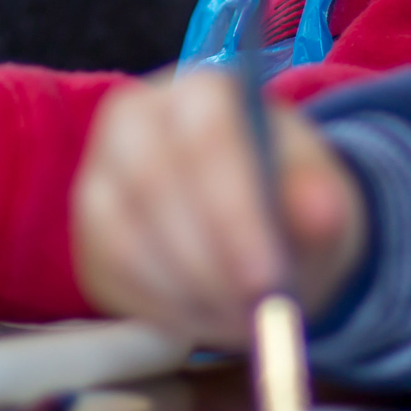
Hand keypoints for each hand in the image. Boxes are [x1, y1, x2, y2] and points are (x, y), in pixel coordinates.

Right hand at [74, 69, 366, 346]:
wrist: (259, 222)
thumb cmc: (289, 199)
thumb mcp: (320, 197)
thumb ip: (321, 200)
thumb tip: (321, 209)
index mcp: (203, 91)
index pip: (205, 134)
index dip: (233, 210)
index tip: (266, 278)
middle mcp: (137, 119)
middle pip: (151, 180)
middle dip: (205, 261)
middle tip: (252, 315)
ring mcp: (102, 172)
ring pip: (120, 232)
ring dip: (184, 291)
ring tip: (239, 320)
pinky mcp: (88, 230)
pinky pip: (107, 272)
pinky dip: (158, 307)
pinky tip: (203, 318)